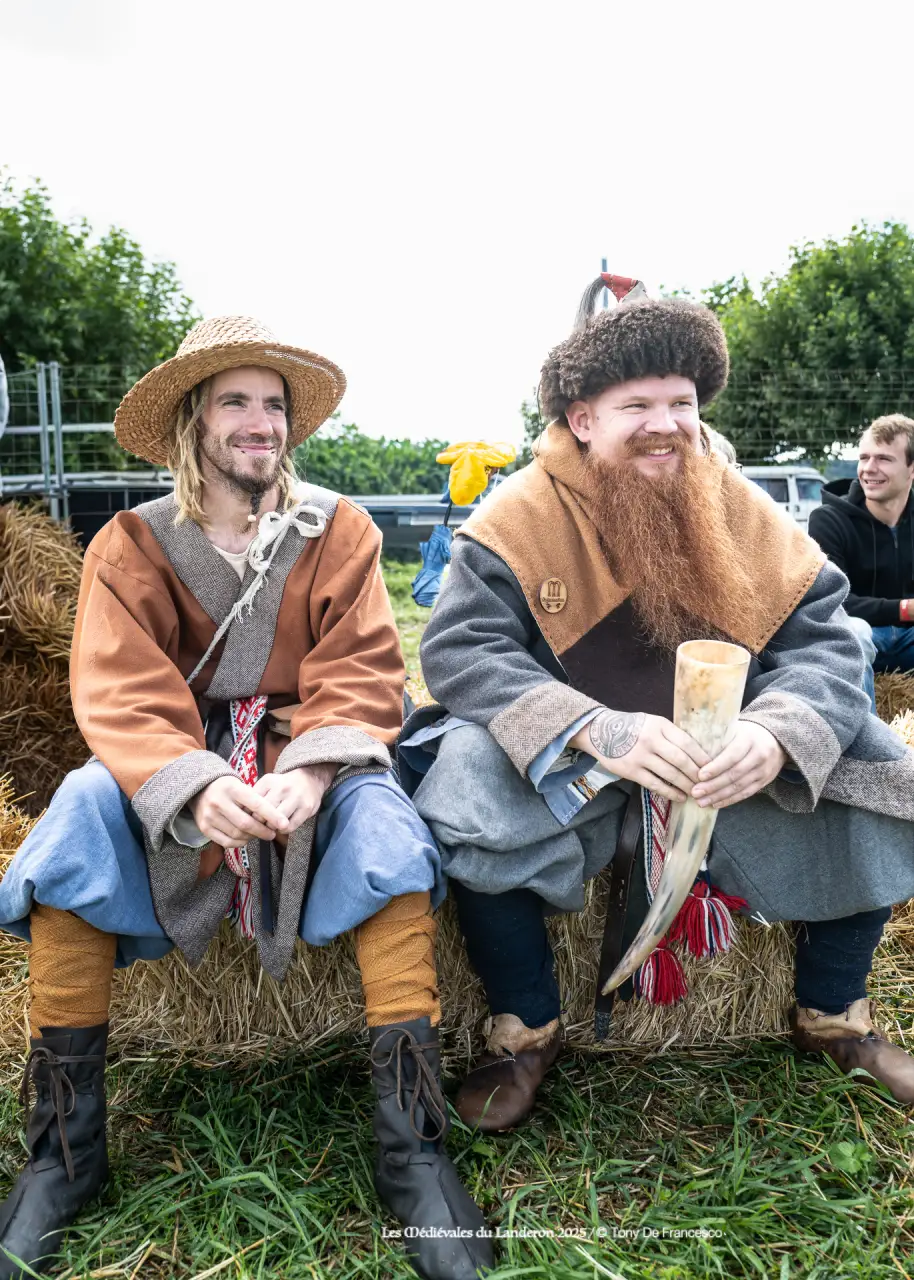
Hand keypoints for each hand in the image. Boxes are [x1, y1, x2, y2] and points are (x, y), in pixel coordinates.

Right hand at [190, 776, 289, 848]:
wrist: (200, 789)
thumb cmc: (228, 788)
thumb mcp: (240, 786)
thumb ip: (255, 800)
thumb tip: (275, 819)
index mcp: (231, 788)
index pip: (256, 804)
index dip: (272, 815)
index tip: (284, 824)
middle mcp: (218, 802)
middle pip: (246, 823)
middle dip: (263, 831)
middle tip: (273, 834)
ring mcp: (209, 816)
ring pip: (237, 834)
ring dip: (252, 837)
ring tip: (259, 834)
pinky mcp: (204, 828)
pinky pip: (226, 842)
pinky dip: (240, 843)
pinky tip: (246, 838)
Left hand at [252, 763, 336, 833]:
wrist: (311, 778)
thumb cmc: (284, 785)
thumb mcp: (268, 784)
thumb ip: (255, 796)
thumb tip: (240, 813)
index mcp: (268, 781)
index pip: (251, 803)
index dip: (247, 814)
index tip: (247, 819)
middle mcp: (282, 788)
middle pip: (262, 814)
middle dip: (258, 823)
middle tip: (258, 827)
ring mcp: (296, 798)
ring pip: (276, 822)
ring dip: (271, 828)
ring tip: (270, 827)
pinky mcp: (306, 808)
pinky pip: (290, 826)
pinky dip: (283, 830)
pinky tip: (282, 827)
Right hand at [574, 710, 709, 803]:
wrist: (600, 731)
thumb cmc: (632, 727)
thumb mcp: (652, 722)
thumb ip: (670, 734)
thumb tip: (697, 752)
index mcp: (660, 725)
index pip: (687, 743)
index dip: (701, 757)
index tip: (712, 768)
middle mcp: (651, 739)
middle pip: (681, 760)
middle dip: (696, 774)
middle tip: (707, 784)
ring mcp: (640, 756)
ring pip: (670, 774)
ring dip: (685, 785)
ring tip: (695, 792)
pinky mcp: (631, 771)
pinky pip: (655, 784)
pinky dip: (670, 792)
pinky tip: (679, 797)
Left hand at [691, 721, 786, 809]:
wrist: (776, 740)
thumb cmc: (747, 733)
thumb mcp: (735, 728)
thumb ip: (719, 737)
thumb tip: (691, 747)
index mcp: (749, 739)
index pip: (732, 755)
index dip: (716, 767)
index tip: (700, 776)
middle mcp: (759, 755)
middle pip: (734, 774)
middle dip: (713, 786)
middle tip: (695, 793)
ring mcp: (763, 770)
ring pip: (739, 787)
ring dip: (719, 796)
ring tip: (702, 802)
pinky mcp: (764, 782)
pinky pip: (746, 794)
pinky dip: (730, 800)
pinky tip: (716, 804)